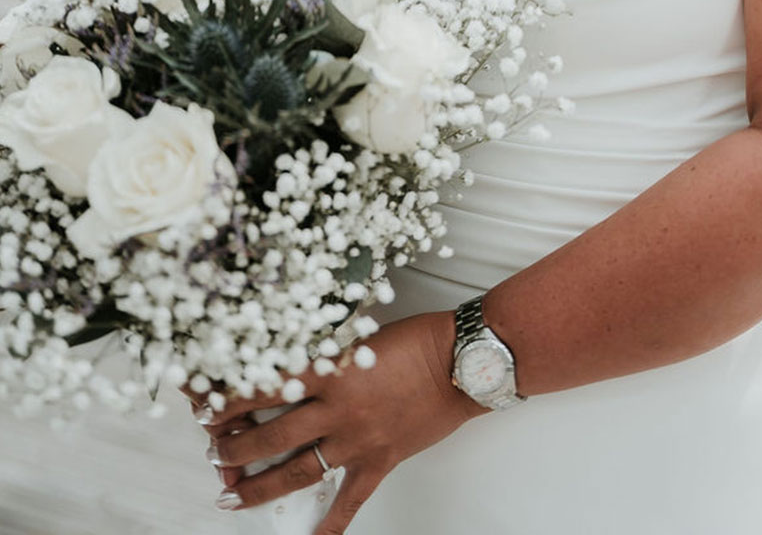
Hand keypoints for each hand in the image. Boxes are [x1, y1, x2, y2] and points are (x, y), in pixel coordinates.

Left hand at [200, 311, 487, 532]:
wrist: (462, 361)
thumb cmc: (418, 340)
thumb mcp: (362, 336)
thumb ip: (328, 356)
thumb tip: (293, 367)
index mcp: (331, 371)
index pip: (266, 387)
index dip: (231, 400)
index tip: (207, 407)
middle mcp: (338, 409)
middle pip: (272, 435)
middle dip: (234, 448)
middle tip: (211, 455)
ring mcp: (358, 441)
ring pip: (297, 472)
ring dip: (258, 486)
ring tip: (230, 495)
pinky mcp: (379, 462)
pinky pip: (349, 502)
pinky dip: (328, 527)